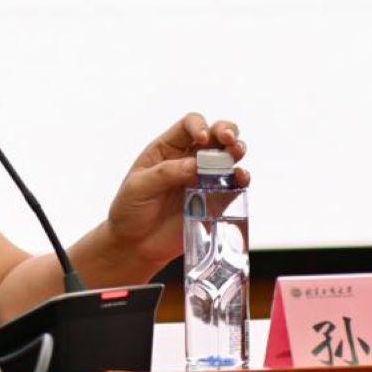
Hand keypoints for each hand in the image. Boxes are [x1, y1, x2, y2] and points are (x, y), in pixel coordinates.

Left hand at [103, 113, 248, 271]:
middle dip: (226, 131)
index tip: (202, 139)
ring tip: (236, 154)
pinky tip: (240, 178)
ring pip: (229, 156)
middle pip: (215, 134)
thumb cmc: (130, 210)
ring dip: (237, 151)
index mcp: (167, 149)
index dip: (198, 126)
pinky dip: (241, 178)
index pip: (188, 125)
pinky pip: (233, 185)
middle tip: (229, 141)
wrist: (136, 245)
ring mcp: (204, 179)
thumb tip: (194, 165)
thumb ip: (164, 174)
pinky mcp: (215, 200)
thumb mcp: (138, 188)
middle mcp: (189, 159)